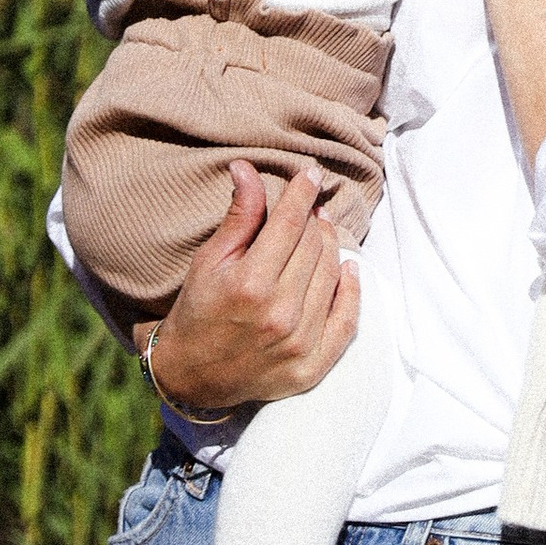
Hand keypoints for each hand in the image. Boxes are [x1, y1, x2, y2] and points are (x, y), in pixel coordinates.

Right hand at [148, 163, 359, 415]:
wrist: (193, 376)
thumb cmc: (198, 311)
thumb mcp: (209, 260)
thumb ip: (238, 216)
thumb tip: (247, 168)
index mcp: (250, 284)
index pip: (290, 224)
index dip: (302, 193)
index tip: (311, 174)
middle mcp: (279, 314)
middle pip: (314, 246)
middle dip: (313, 218)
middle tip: (310, 206)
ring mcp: (299, 343)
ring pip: (332, 274)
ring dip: (331, 246)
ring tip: (321, 232)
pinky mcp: (312, 367)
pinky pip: (347, 320)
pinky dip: (352, 290)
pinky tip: (348, 268)